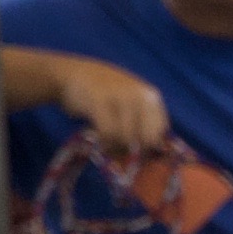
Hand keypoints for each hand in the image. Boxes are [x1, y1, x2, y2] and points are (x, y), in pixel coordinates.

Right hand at [57, 62, 172, 153]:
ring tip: (105, 140)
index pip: (159, 135)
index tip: (132, 150)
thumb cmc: (106, 96)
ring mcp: (120, 95)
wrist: (74, 74)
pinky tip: (96, 135)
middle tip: (116, 147)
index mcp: (152, 98)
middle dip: (130, 149)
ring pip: (125, 138)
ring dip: (114, 146)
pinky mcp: (99, 100)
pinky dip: (102, 140)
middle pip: (144, 140)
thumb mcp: (132, 105)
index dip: (147, 149)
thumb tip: (149, 160)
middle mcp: (140, 95)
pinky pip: (107, 133)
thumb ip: (143, 126)